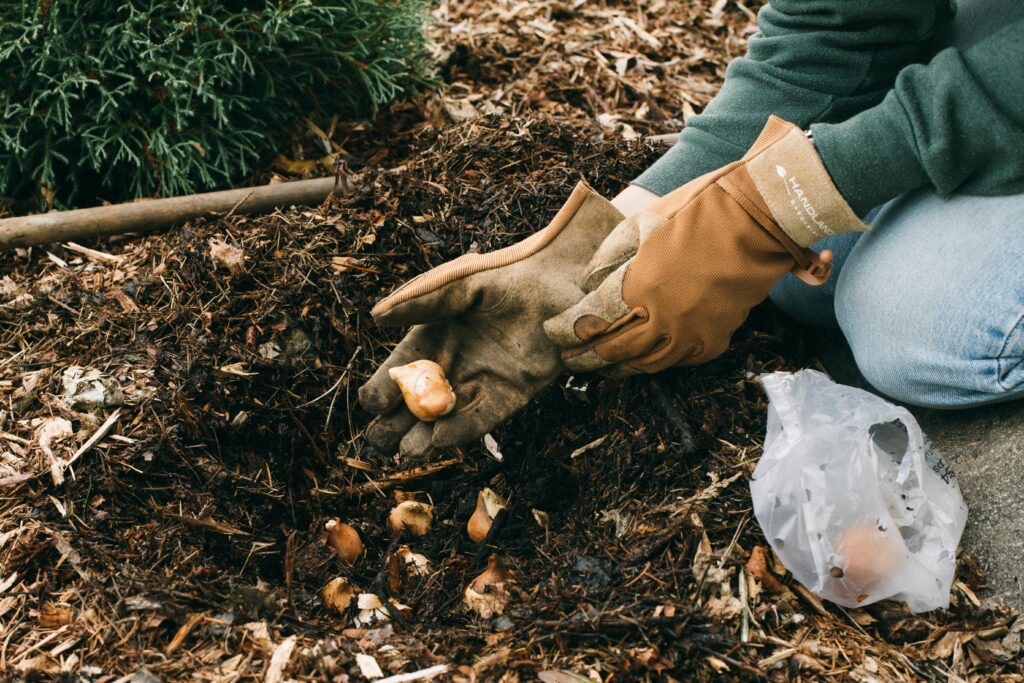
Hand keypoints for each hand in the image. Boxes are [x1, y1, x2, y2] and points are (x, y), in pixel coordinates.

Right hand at [358, 182, 623, 461]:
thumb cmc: (507, 274)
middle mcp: (457, 361)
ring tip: (405, 453)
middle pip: (419, 399)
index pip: (402, 368)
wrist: (561, 281)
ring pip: (447, 415)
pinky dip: (461, 430)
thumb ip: (421, 301)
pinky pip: (484, 417)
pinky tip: (438, 442)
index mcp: (436, 334)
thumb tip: (375, 318)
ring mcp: (484, 379)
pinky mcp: (514, 393)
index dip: (384, 387)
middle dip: (397, 422)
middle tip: (379, 442)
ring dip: (425, 435)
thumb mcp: (459, 284)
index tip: (373, 403)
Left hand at [544, 116, 862, 375]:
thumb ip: (611, 257)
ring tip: (606, 366)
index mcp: (638, 287)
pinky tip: (651, 358)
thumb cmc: (699, 210)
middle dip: (588, 357)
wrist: (757, 220)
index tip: (556, 334)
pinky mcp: (715, 338)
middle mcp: (662, 318)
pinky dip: (661, 361)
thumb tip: (590, 283)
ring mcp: (690, 332)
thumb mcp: (642, 224)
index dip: (569, 332)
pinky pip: (682, 361)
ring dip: (622, 366)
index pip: (591, 322)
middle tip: (572, 359)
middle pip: (615, 350)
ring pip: (647, 364)